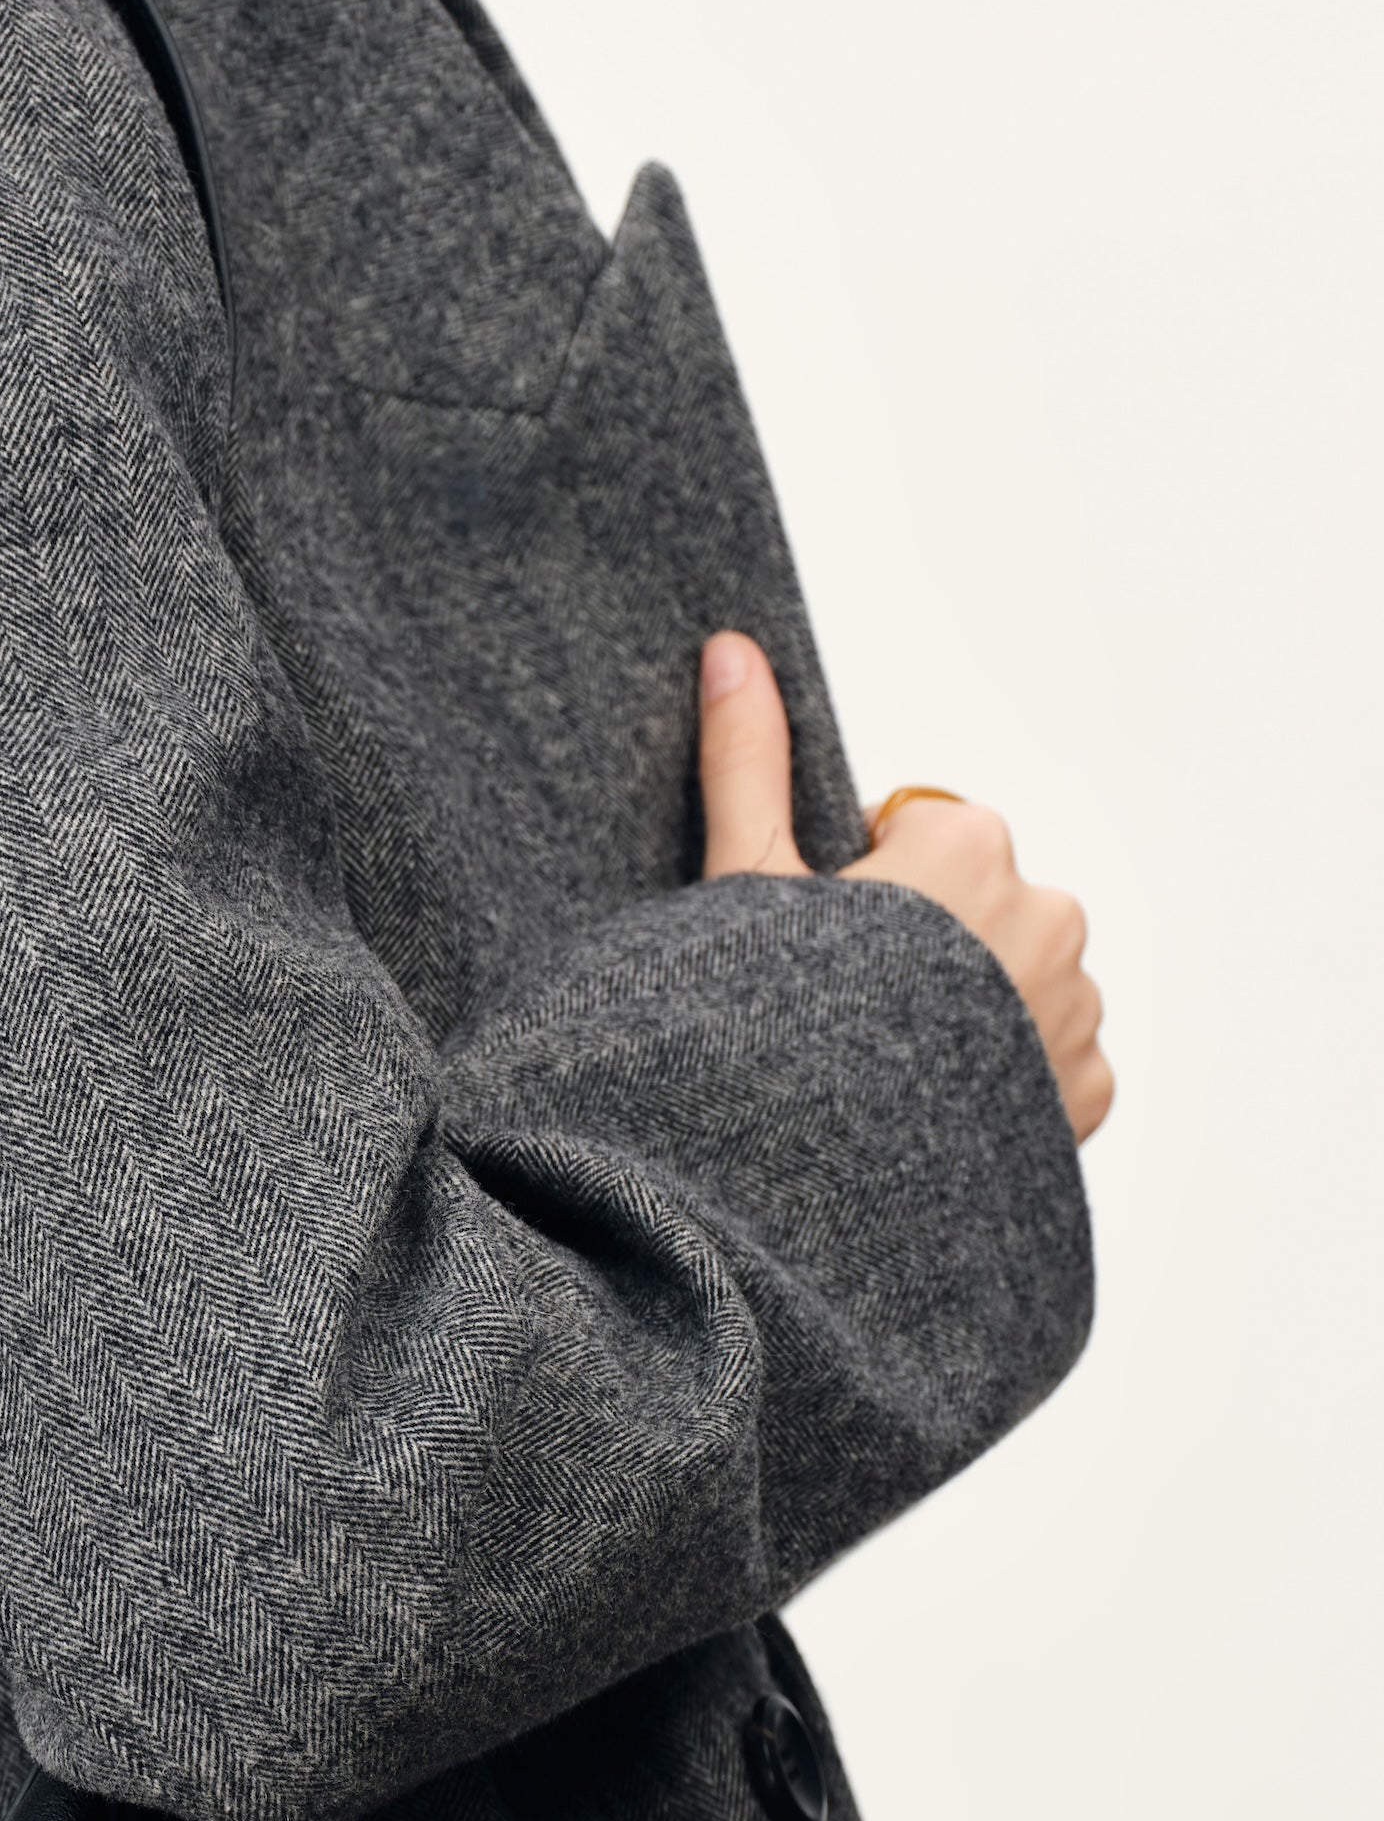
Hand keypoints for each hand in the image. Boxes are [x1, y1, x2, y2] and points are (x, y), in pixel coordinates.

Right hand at [697, 630, 1112, 1142]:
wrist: (814, 1172)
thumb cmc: (772, 1018)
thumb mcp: (746, 880)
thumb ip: (749, 757)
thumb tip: (732, 648)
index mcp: (971, 845)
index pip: (924, 838)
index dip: (865, 890)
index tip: (825, 942)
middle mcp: (1049, 914)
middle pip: (980, 911)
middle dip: (932, 947)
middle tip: (851, 1011)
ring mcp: (1077, 1007)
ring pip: (1023, 985)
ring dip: (977, 1014)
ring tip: (888, 1071)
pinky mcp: (1089, 1089)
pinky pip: (1053, 1066)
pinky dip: (1009, 1084)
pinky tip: (934, 1115)